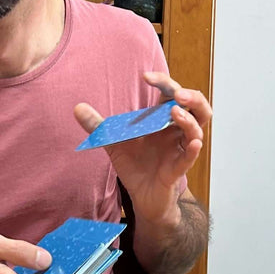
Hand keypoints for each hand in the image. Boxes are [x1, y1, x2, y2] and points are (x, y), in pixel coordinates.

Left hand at [73, 71, 210, 226]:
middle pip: (197, 107)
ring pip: (197, 129)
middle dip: (191, 95)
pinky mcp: (177, 169)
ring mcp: (178, 149)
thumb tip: (76, 108)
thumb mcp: (113, 143)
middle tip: (177, 93)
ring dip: (189, 119)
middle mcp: (175, 131)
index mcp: (162, 120)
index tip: (146, 76)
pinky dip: (192, 149)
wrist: (140, 197)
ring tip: (175, 113)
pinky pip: (189, 157)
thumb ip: (98, 126)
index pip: (171, 93)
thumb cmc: (135, 166)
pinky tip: (193, 143)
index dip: (163, 82)